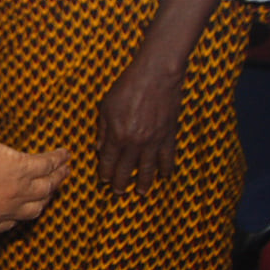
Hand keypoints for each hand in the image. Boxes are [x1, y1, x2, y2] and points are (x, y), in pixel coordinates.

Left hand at [0, 124, 69, 231]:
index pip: (8, 222)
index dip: (18, 214)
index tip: (23, 207)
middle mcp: (4, 210)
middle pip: (33, 207)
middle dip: (44, 199)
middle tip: (50, 189)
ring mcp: (16, 190)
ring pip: (46, 186)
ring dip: (58, 178)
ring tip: (65, 169)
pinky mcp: (22, 169)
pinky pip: (46, 165)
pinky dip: (57, 160)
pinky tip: (64, 154)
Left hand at [96, 56, 183, 195]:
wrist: (156, 76)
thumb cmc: (128, 87)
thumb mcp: (106, 106)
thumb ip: (103, 130)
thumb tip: (100, 148)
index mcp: (118, 135)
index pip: (110, 161)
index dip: (107, 173)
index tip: (105, 181)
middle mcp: (136, 142)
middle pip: (128, 169)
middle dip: (122, 183)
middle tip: (120, 194)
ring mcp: (155, 141)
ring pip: (149, 168)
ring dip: (145, 182)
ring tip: (142, 193)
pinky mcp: (170, 136)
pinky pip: (168, 158)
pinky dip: (166, 169)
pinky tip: (164, 176)